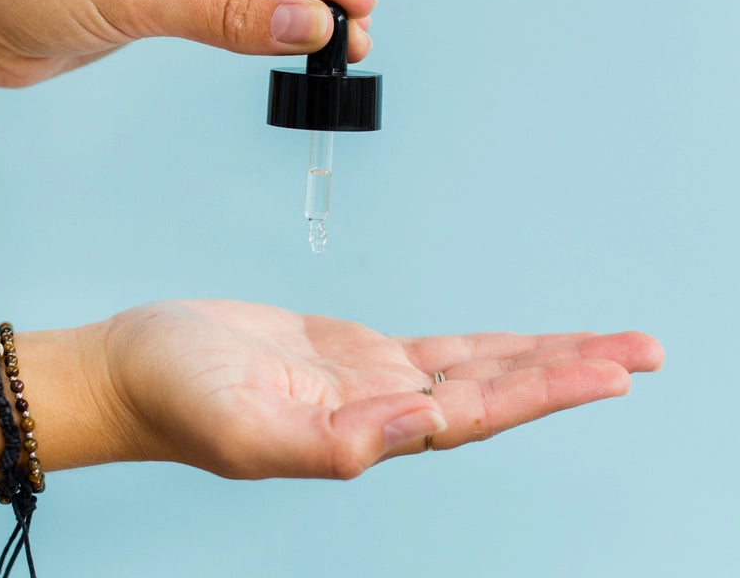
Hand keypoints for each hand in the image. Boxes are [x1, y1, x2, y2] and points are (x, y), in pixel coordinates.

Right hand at [104, 299, 663, 479]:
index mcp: (363, 433)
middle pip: (496, 390)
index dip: (542, 392)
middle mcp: (381, 410)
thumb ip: (326, 442)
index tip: (610, 371)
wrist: (141, 364)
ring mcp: (371, 380)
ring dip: (541, 354)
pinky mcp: (353, 352)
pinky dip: (487, 344)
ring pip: (477, 368)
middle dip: (570, 369)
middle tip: (645, 350)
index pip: (475, 414)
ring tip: (607, 344)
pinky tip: (519, 344)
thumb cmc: (175, 395)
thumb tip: (414, 429)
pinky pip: (438, 348)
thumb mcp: (240, 424)